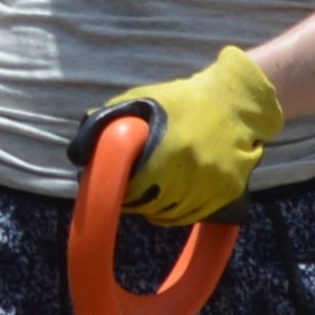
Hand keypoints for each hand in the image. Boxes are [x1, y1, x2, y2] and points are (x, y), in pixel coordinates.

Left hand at [100, 44, 281, 225]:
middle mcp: (191, 173)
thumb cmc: (184, 99)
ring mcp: (212, 186)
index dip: (121, 193)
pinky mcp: (227, 192)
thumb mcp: (145, 99)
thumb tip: (78, 151)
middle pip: (151, 206)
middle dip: (136, 203)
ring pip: (172, 215)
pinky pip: (193, 214)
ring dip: (155, 210)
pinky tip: (168, 203)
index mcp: (168, 152)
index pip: (134, 191)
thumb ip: (109, 118)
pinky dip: (177, 213)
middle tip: (128, 195)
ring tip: (148, 197)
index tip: (115, 189)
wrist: (236, 101)